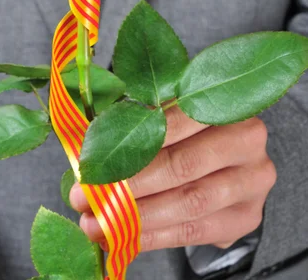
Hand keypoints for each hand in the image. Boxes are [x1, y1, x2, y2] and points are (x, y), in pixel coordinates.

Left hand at [70, 106, 276, 251]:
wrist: (224, 162)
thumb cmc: (185, 131)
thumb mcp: (163, 112)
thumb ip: (135, 120)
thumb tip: (89, 145)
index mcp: (225, 101)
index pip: (174, 121)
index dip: (130, 142)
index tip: (90, 162)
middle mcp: (247, 140)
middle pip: (182, 164)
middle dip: (128, 184)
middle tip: (86, 197)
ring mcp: (252, 181)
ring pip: (190, 202)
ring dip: (138, 216)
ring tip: (98, 223)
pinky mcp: (247, 217)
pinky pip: (195, 231)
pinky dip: (154, 236)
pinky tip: (124, 237)